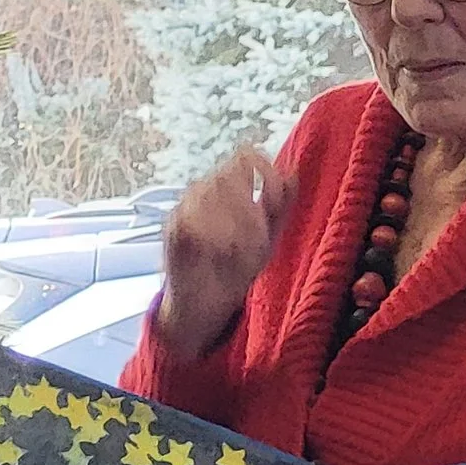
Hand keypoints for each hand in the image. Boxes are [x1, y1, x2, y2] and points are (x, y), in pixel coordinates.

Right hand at [155, 145, 296, 358]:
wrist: (207, 306)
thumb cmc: (237, 269)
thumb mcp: (268, 239)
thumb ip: (280, 207)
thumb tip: (293, 173)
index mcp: (228, 189)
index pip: (244, 158)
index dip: (262, 172)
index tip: (274, 201)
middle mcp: (203, 193)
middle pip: (226, 177)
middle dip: (248, 207)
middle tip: (259, 237)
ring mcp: (184, 209)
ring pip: (208, 195)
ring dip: (233, 223)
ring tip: (244, 251)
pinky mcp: (171, 231)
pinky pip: (191, 219)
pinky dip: (214, 236)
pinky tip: (226, 253)